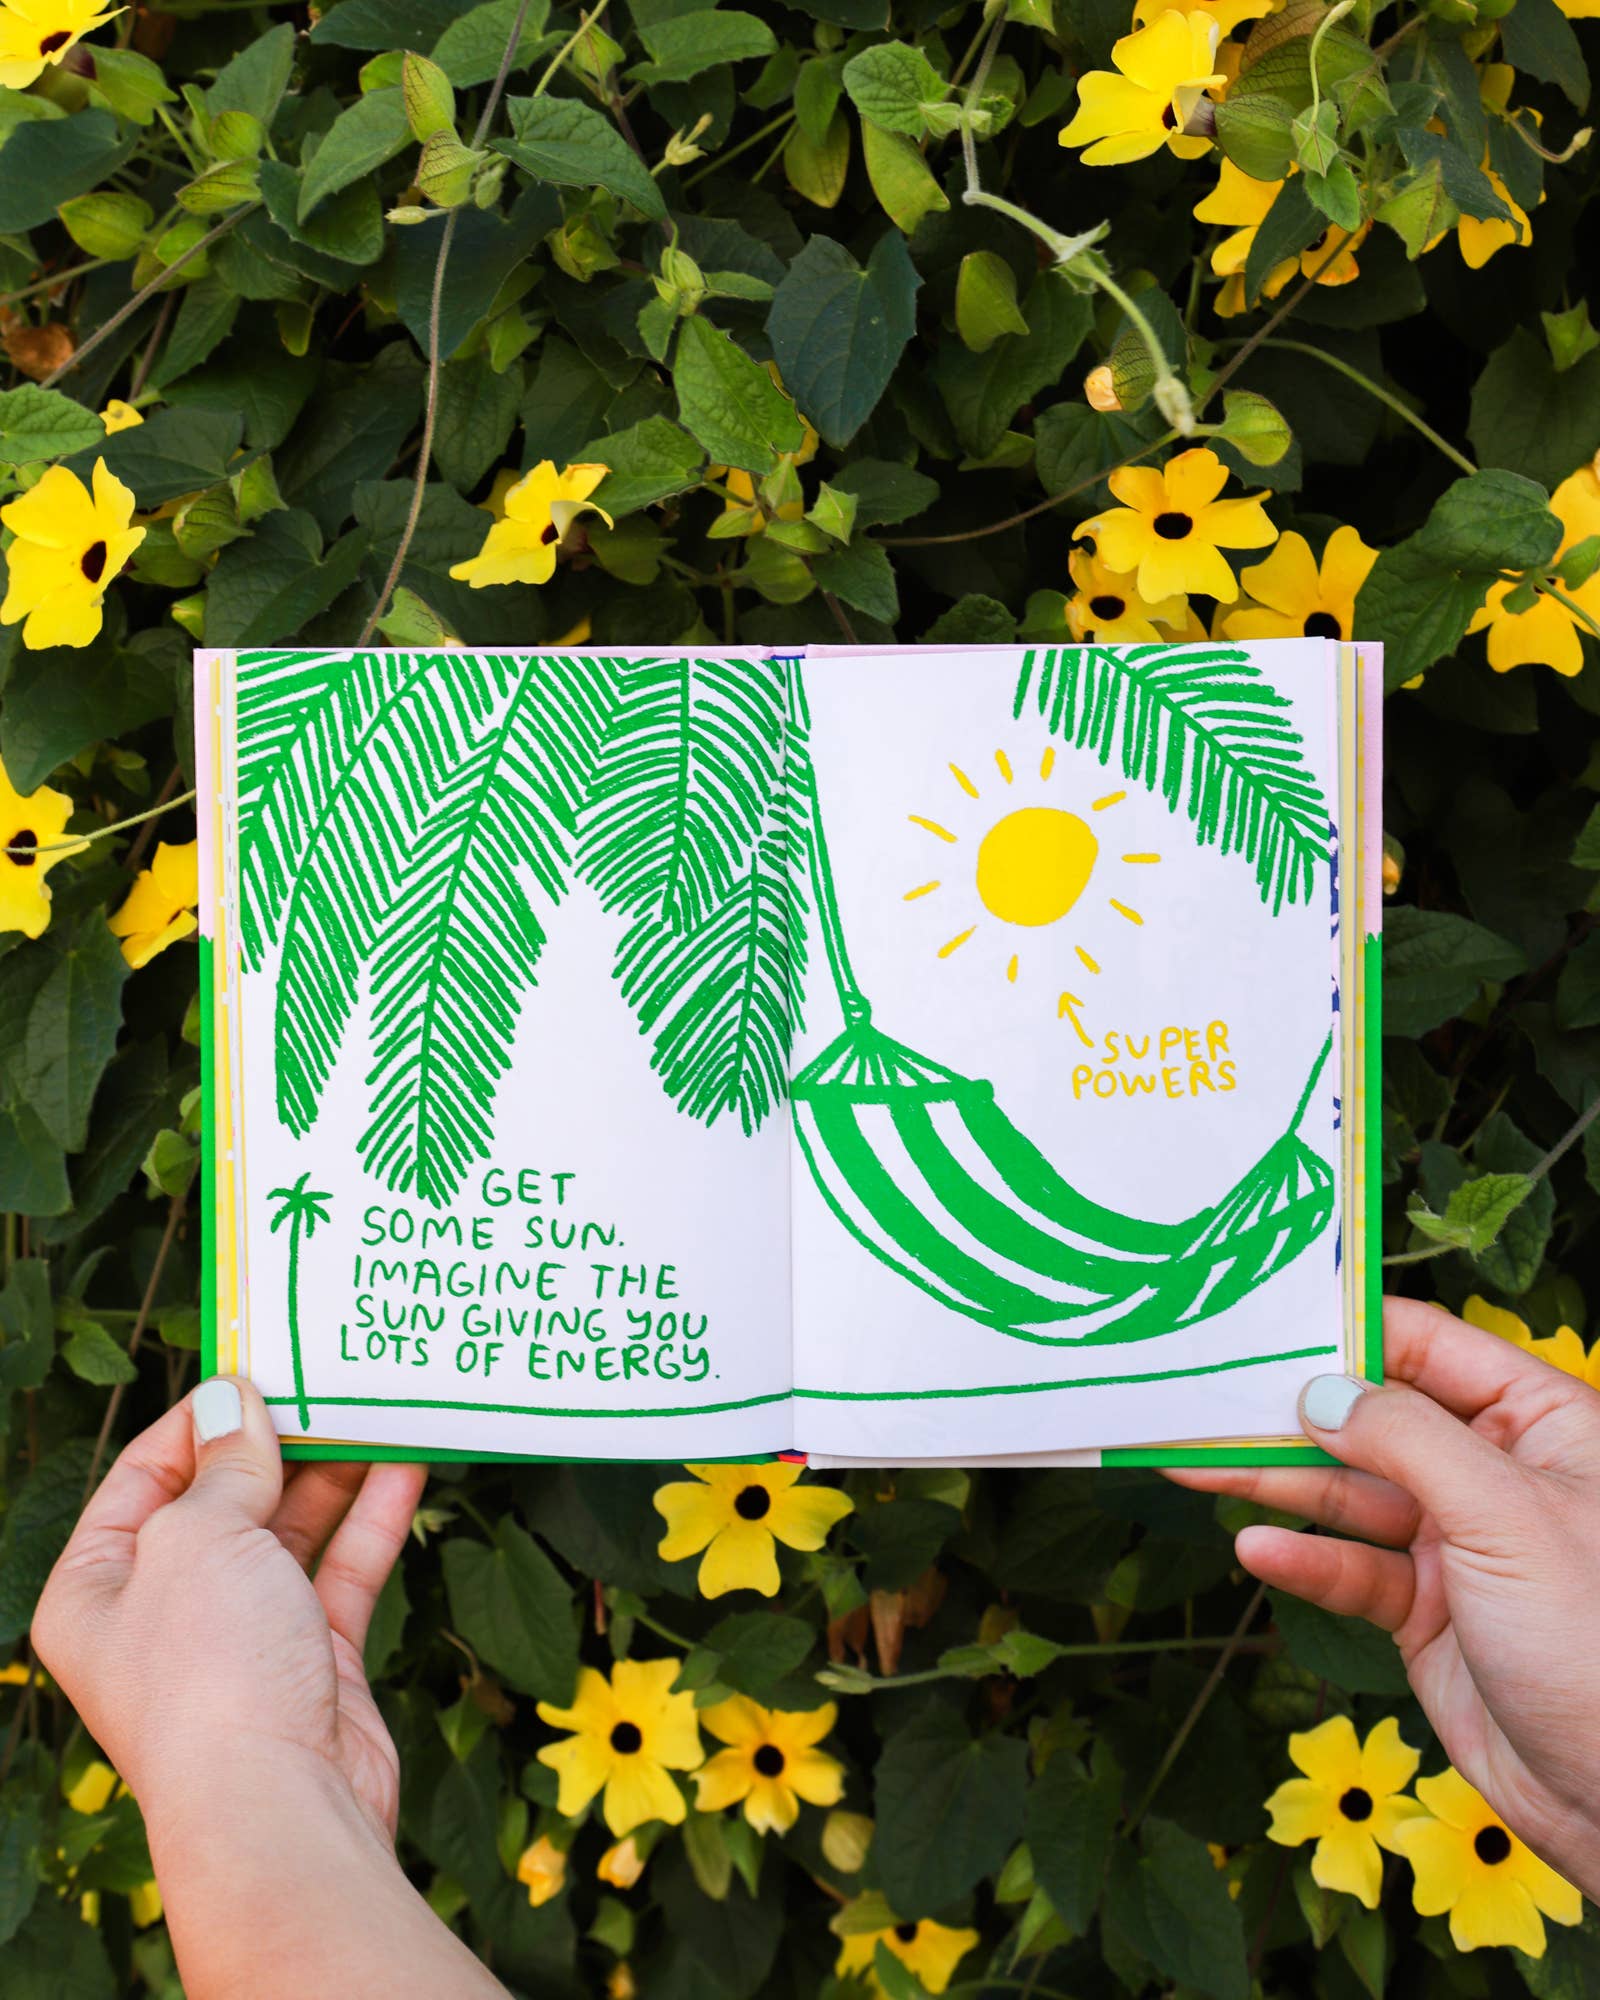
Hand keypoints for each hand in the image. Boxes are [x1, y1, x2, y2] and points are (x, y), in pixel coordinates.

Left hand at [31, 1380, 507, 1998]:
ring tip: (372, 1405)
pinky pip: (342, 1570)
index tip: (255, 1364)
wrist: (280, 1810)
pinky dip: (372, 1515)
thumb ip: (225, 1463)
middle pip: (222, 1501)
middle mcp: (164, 1613)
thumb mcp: (200, 1538)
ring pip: (290, 1532)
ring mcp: (242, 1638)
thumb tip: (233, 1399)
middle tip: (325, 1377)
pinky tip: (405, 1461)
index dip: (197, 1418)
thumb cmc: (210, 1674)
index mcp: (97, 1590)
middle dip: (275, 1441)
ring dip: (332, 1471)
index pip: (142, 1477)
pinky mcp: (313, 1659)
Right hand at [1169, 1297, 1599, 1898]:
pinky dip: (1304, 1560)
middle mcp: (1496, 1472)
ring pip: (1350, 1494)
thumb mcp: (1506, 1515)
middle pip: (1374, 1419)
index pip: (1429, 1347)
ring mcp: (1460, 1543)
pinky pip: (1353, 1569)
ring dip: (1275, 1482)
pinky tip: (1256, 1549)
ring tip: (1191, 1464)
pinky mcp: (1428, 1611)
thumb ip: (1407, 1439)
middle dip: (1291, 1410)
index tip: (1263, 1319)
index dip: (1347, 1328)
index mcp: (1541, 1423)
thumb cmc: (1598, 1638)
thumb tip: (1321, 1391)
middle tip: (1204, 1393)